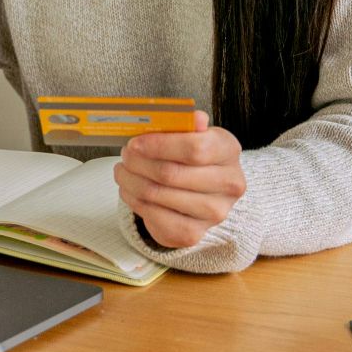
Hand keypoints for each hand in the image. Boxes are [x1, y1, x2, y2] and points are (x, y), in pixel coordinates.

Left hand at [112, 110, 244, 248]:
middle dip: (138, 163)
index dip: (159, 145)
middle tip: (125, 155)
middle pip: (171, 174)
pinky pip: (154, 217)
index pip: (194, 149)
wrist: (206, 191)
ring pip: (158, 195)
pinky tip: (129, 189)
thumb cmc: (194, 156)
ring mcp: (214, 212)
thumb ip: (187, 123)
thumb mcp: (193, 133)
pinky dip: (134, 201)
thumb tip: (194, 118)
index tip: (135, 143)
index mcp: (228, 151)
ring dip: (131, 181)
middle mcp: (229, 184)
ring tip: (123, 170)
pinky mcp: (194, 233)